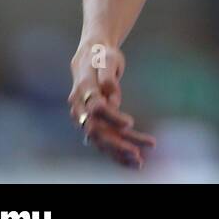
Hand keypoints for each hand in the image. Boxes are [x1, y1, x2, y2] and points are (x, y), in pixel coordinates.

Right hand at [69, 40, 154, 168]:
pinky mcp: (91, 122)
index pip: (97, 108)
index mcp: (83, 88)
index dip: (112, 117)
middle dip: (116, 144)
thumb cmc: (102, 55)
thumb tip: (113, 101)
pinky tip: (132, 160)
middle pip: (96, 130)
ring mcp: (83, 117)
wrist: (89, 56)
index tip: (130, 123)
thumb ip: (109, 79)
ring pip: (99, 140)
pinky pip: (102, 140)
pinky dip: (116, 151)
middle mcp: (80, 107)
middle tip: (137, 154)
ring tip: (139, 163)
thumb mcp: (108, 59)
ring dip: (117, 153)